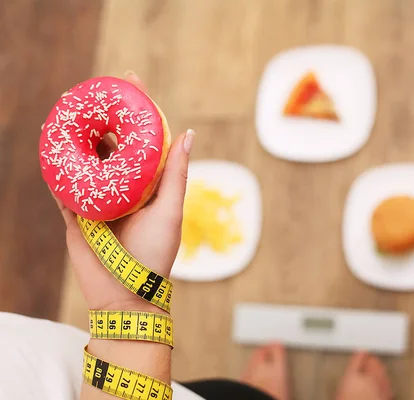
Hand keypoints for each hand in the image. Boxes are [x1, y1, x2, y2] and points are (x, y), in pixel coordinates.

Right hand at [53, 72, 194, 312]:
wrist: (126, 295)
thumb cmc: (156, 253)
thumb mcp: (170, 209)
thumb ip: (175, 173)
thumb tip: (187, 133)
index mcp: (146, 184)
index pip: (141, 141)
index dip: (137, 112)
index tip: (132, 82)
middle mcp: (122, 188)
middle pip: (110, 145)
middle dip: (103, 117)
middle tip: (95, 91)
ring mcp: (97, 200)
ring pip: (85, 161)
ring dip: (79, 137)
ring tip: (72, 110)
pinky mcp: (75, 214)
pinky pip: (63, 186)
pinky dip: (58, 167)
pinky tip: (53, 145)